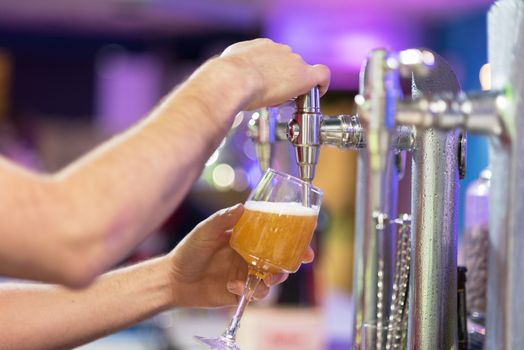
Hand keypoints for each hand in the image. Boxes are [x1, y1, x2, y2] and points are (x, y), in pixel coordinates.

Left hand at [166, 203, 314, 307]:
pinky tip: (233, 286)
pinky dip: (250, 290)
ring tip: (269, 277)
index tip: (305, 233)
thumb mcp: (204, 230)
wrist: (174, 280)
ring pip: (272, 275)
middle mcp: (249, 254)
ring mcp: (246, 273)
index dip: (291, 233)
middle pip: (279, 255)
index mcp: (244, 237)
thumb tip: (242, 207)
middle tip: (303, 258)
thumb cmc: (188, 251)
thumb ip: (223, 219)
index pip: (272, 233)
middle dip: (294, 258)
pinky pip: (256, 292)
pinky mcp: (241, 291)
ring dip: (276, 276)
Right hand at [217, 38, 330, 109]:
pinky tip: (317, 94)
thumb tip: (227, 79)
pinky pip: (321, 75)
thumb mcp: (224, 69)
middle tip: (274, 98)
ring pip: (300, 73)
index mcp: (260, 47)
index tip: (268, 84)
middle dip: (284, 82)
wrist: (232, 80)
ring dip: (295, 87)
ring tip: (284, 103)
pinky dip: (321, 85)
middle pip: (289, 65)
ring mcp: (293, 61)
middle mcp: (278, 50)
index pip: (273, 58)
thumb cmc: (224, 79)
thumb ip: (232, 71)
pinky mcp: (304, 75)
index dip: (273, 72)